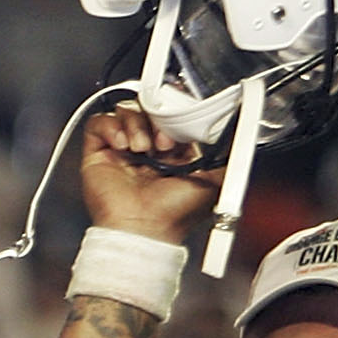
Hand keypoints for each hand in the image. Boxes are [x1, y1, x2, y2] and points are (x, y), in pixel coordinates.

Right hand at [77, 106, 216, 244]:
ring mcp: (121, 152)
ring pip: (126, 112)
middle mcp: (146, 151)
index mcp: (172, 154)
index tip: (181, 126)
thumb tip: (239, 135)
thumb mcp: (216, 180)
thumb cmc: (174, 214)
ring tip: (141, 148)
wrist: (144, 228)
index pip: (172, 117)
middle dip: (157, 118)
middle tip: (163, 141)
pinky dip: (111, 127)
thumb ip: (228, 156)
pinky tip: (122, 144)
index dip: (177, 116)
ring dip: (136, 124)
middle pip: (148, 109)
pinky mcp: (98, 155)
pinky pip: (99, 123)